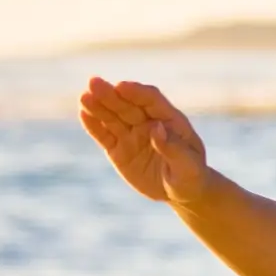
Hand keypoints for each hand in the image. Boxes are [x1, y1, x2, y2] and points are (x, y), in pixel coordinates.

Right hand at [77, 77, 211, 204]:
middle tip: (93, 82)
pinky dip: (94, 125)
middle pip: (128, 105)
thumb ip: (174, 147)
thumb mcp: (188, 166)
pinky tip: (83, 114)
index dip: (137, 92)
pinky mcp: (118, 149)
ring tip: (84, 97)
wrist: (181, 192)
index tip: (121, 86)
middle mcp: (149, 123)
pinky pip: (104, 135)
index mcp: (171, 120)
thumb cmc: (191, 176)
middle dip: (111, 95)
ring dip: (98, 106)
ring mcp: (132, 135)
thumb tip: (157, 128)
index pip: (152, 100)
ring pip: (113, 117)